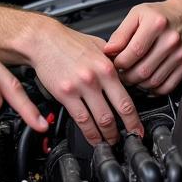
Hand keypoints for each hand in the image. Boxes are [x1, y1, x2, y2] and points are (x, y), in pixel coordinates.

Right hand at [27, 19, 142, 144]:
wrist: (43, 39)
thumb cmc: (68, 42)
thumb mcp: (98, 46)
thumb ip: (113, 62)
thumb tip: (125, 77)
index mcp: (106, 67)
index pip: (127, 99)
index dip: (135, 119)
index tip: (138, 128)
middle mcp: (95, 78)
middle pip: (116, 112)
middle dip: (126, 130)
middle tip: (129, 139)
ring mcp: (79, 87)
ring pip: (100, 120)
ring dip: (107, 136)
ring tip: (111, 142)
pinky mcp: (65, 94)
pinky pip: (81, 119)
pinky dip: (90, 133)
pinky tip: (93, 138)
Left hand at [103, 0, 181, 93]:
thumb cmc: (160, 14)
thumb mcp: (136, 14)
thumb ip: (120, 33)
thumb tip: (109, 50)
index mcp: (156, 24)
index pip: (134, 52)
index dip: (119, 62)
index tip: (114, 63)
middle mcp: (171, 40)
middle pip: (143, 70)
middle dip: (126, 76)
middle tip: (120, 73)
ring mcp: (180, 54)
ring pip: (154, 81)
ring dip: (138, 84)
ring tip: (131, 76)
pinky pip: (167, 87)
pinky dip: (153, 89)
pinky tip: (146, 82)